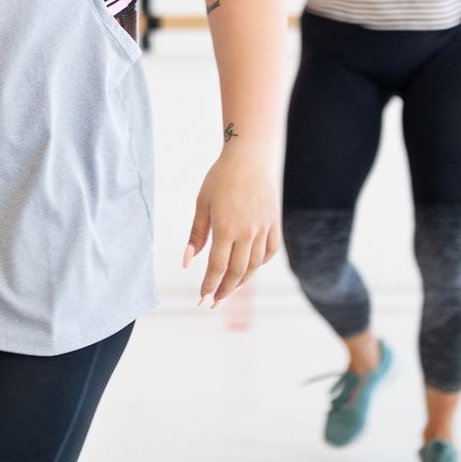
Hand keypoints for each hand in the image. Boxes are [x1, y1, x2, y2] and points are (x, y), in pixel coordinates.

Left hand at [182, 150, 280, 306]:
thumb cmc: (220, 179)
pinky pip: (269, 252)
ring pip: (254, 266)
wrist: (249, 158)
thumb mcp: (202, 205)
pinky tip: (250, 269)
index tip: (202, 299)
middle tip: (213, 303)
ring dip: (241, 282)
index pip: (217, 267)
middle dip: (224, 291)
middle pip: (237, 272)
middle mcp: (247, 233)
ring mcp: (263, 229)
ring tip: (229, 291)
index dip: (209, 285)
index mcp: (226, 228)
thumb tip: (187, 262)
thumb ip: (196, 235)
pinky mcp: (273, 223)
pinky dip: (260, 264)